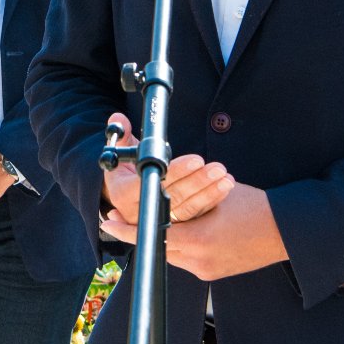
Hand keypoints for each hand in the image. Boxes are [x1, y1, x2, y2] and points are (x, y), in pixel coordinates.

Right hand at [98, 114, 234, 227]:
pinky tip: (223, 188)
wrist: (127, 195)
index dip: (176, 172)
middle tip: (217, 168)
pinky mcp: (172, 224)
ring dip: (208, 193)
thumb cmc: (125, 169)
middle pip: (173, 196)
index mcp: (123, 193)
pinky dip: (210, 201)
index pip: (152, 182)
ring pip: (186, 208)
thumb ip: (119, 133)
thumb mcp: (119, 150)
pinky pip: (193, 215)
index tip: (195, 160)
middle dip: (198, 182)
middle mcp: (139, 212)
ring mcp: (157, 220)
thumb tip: (118, 119)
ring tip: (224, 177)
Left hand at [101, 183, 287, 280]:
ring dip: (159, 238)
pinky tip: (177, 231)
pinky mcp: (213, 273)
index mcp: (198, 238)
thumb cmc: (254, 206)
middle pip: (157, 246)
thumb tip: (161, 191)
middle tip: (120, 220)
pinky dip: (178, 245)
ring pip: (170, 253)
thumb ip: (186, 196)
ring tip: (148, 222)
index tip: (110, 221)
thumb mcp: (216, 193)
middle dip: (139, 232)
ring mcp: (206, 269)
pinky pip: (186, 259)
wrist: (286, 231)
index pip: (152, 233)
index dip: (128, 228)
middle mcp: (199, 259)